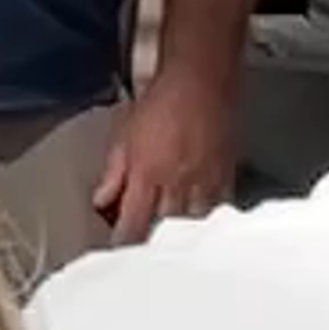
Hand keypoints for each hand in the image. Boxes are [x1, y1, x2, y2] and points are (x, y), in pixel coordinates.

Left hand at [87, 45, 239, 243]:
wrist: (202, 78)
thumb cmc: (163, 99)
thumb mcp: (126, 133)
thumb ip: (114, 172)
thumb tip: (102, 200)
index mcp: (148, 175)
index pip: (133, 223)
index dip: (125, 242)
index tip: (120, 250)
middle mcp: (177, 183)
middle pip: (164, 228)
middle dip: (154, 241)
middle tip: (147, 247)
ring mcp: (204, 182)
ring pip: (193, 223)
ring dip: (181, 232)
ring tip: (174, 239)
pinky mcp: (226, 175)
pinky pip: (218, 207)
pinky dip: (208, 217)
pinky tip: (202, 219)